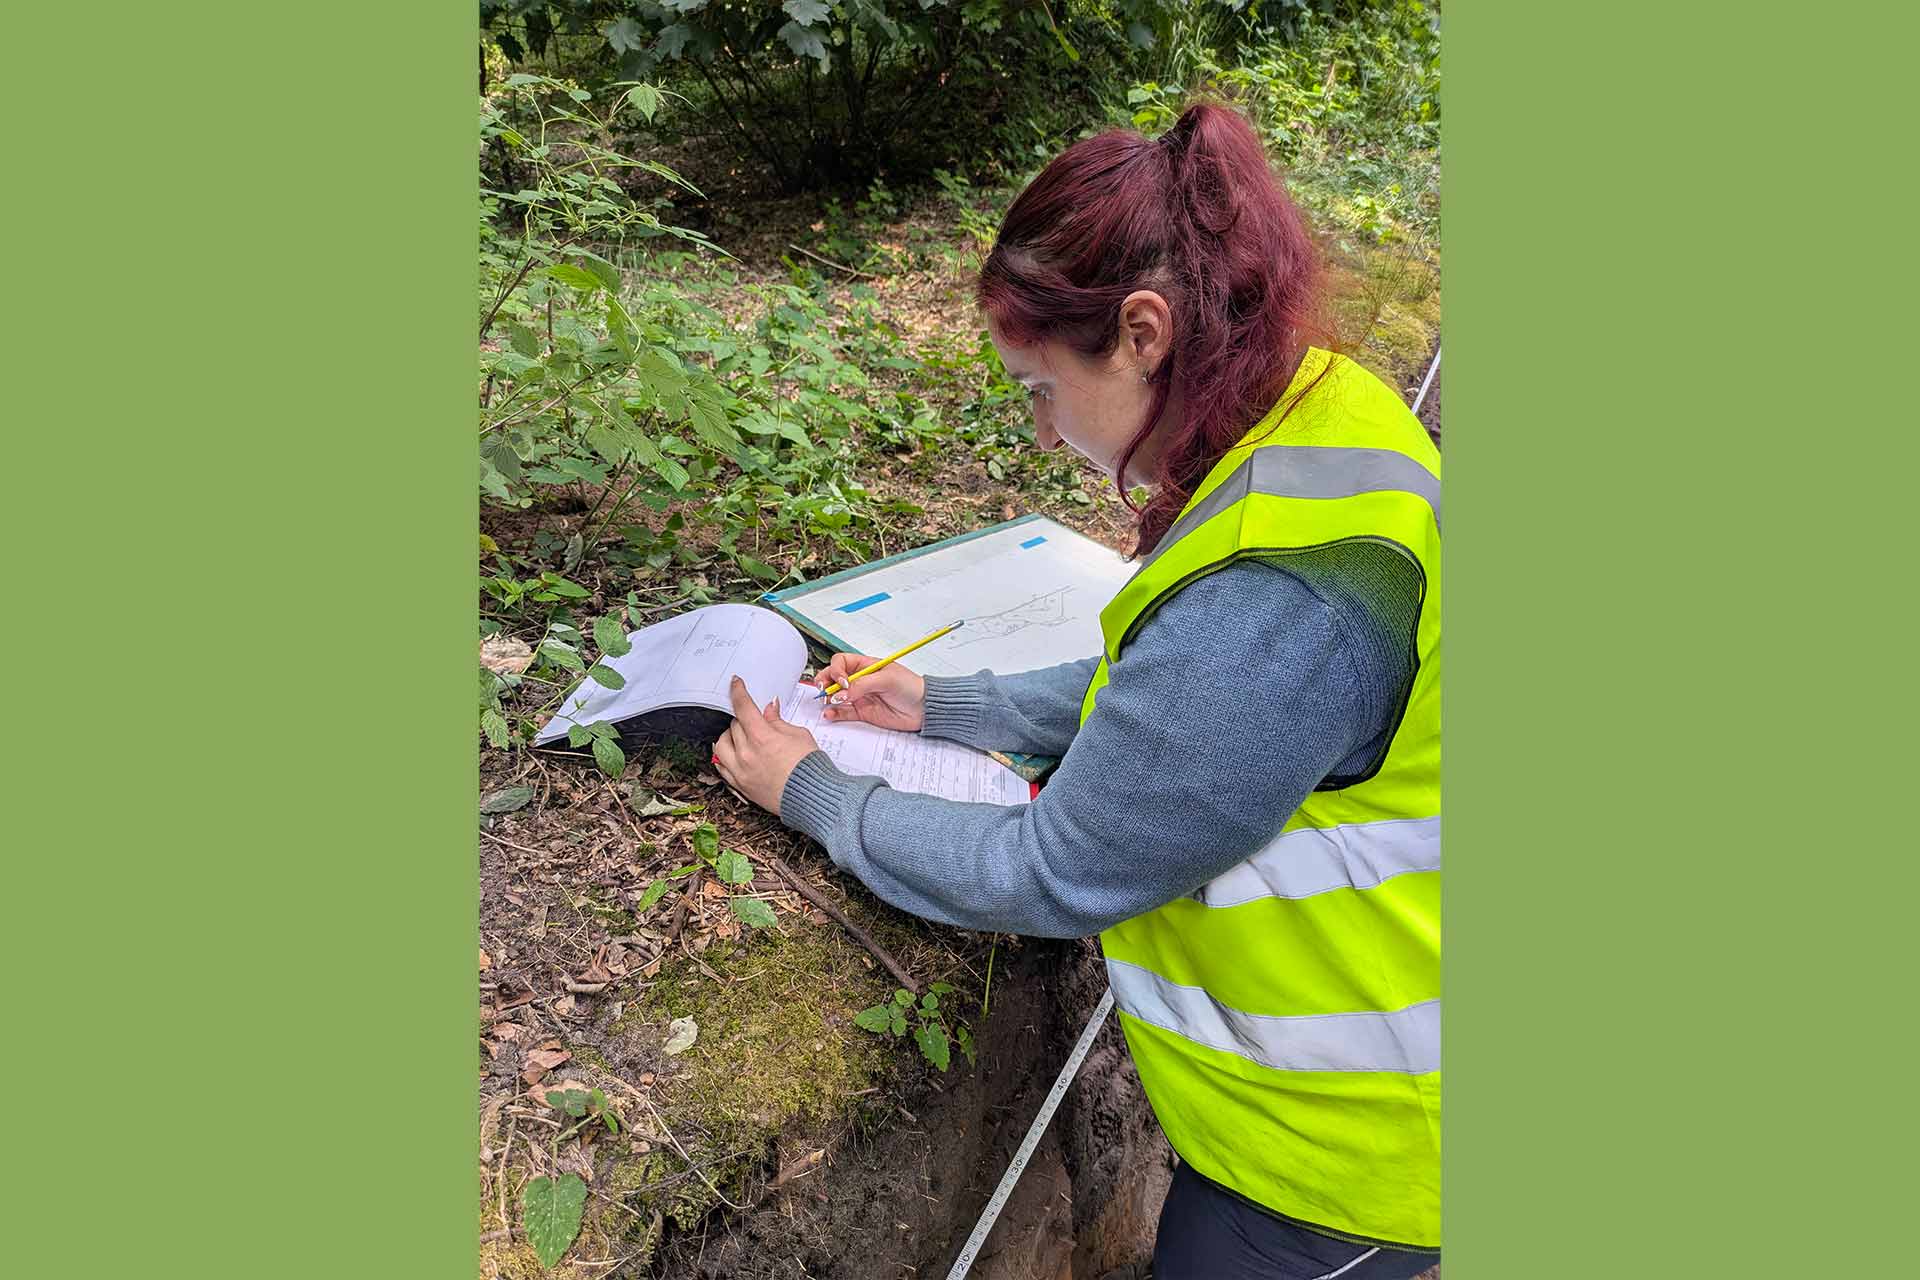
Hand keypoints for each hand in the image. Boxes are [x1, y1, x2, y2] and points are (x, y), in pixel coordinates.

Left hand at [712, 676, 819, 817]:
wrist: (812, 797)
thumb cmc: (810, 768)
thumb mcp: (798, 735)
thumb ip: (778, 721)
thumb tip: (769, 709)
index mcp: (762, 737)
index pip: (743, 706)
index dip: (738, 691)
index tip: (735, 683)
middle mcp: (746, 753)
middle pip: (734, 725)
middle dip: (744, 719)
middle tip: (754, 720)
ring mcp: (740, 771)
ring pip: (721, 744)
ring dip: (729, 736)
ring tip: (741, 737)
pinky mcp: (740, 785)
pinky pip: (721, 766)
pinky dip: (724, 756)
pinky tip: (732, 753)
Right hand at [811, 653, 926, 731]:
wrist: (923, 709)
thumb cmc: (911, 687)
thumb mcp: (887, 679)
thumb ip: (862, 685)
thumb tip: (842, 693)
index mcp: (865, 666)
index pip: (841, 662)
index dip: (836, 670)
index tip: (843, 681)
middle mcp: (859, 680)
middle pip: (833, 677)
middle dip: (825, 682)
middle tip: (824, 691)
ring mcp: (859, 696)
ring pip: (835, 695)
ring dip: (827, 699)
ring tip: (827, 703)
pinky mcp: (862, 712)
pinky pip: (842, 712)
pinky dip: (833, 713)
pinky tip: (829, 714)